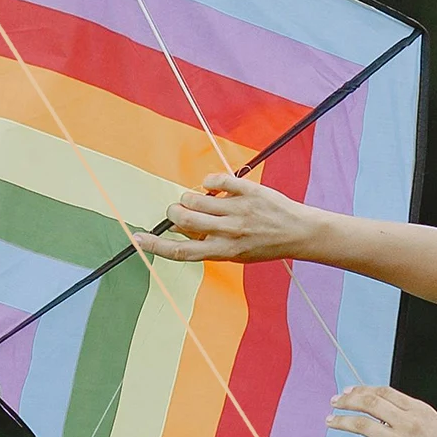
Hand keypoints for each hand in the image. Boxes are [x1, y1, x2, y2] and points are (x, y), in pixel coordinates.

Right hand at [133, 172, 320, 263]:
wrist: (298, 232)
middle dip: (174, 212)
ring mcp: (238, 210)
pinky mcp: (248, 191)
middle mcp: (228, 232)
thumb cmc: (264, 245)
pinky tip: (213, 187)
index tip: (138, 239)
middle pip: (183, 219)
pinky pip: (216, 181)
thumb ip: (208, 243)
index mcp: (223, 251)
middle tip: (180, 210)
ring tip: (202, 200)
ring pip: (195, 198)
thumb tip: (182, 228)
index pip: (181, 252)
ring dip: (191, 197)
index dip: (156, 245)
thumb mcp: (235, 254)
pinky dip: (208, 183)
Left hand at [326, 386, 436, 436]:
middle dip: (347, 400)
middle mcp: (409, 423)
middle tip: (333, 402)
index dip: (362, 390)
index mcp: (421, 411)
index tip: (348, 392)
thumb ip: (413, 417)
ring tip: (329, 421)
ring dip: (340, 421)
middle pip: (369, 403)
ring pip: (361, 425)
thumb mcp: (436, 428)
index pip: (384, 392)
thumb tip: (384, 414)